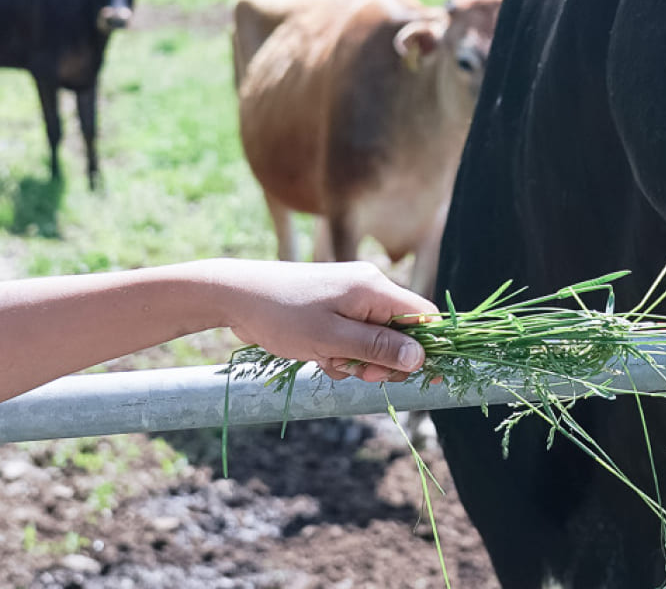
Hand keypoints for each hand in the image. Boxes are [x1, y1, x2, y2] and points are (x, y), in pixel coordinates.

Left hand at [206, 260, 437, 381]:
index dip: (430, 347)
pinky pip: (351, 340)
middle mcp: (367, 290)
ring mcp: (349, 300)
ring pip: (373, 342)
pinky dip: (340, 355)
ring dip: (357, 361)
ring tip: (328, 360)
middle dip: (383, 360)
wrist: (236, 297)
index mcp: (374, 288)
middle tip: (360, 373)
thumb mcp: (332, 339)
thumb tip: (420, 357)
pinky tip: (317, 356)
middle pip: (399, 334)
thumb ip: (378, 348)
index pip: (423, 316)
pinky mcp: (332, 312)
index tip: (429, 376)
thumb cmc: (283, 315)